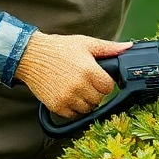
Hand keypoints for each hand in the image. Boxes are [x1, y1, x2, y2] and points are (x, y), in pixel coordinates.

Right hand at [15, 31, 131, 118]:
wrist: (30, 56)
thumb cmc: (59, 48)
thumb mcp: (85, 43)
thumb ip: (108, 48)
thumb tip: (127, 47)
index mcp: (89, 70)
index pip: (108, 87)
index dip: (105, 83)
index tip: (98, 79)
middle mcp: (80, 86)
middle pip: (99, 99)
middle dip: (95, 92)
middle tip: (86, 83)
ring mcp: (68, 97)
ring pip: (87, 109)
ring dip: (85, 102)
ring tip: (77, 89)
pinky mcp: (57, 106)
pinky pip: (73, 115)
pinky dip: (73, 108)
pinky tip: (68, 96)